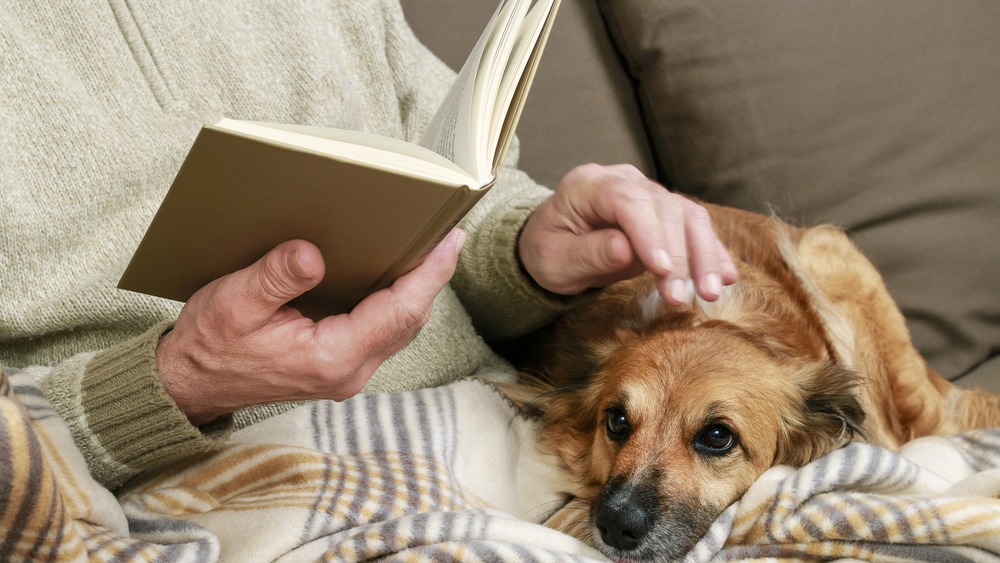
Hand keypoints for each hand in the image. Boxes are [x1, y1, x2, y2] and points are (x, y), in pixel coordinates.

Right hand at [156, 229, 465, 424]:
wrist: (191, 385)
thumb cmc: (211, 345)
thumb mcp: (234, 303)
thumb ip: (276, 278)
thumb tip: (312, 254)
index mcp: (331, 357)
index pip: (398, 312)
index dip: (429, 275)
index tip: (450, 241)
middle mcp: (349, 370)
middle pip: (409, 320)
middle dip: (432, 277)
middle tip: (448, 233)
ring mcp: (348, 371)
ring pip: (400, 327)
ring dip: (418, 289)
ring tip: (432, 247)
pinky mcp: (341, 364)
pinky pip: (383, 330)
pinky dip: (396, 300)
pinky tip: (396, 273)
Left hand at [519, 164, 736, 304]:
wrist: (555, 245)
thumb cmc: (548, 251)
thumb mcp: (554, 260)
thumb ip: (588, 253)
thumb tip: (625, 249)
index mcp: (588, 184)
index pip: (627, 202)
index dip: (649, 234)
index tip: (662, 269)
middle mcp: (623, 181)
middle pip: (664, 209)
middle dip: (680, 255)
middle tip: (684, 297)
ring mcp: (647, 194)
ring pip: (687, 216)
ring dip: (704, 255)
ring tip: (710, 292)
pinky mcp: (665, 213)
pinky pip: (695, 228)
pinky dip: (712, 253)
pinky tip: (725, 278)